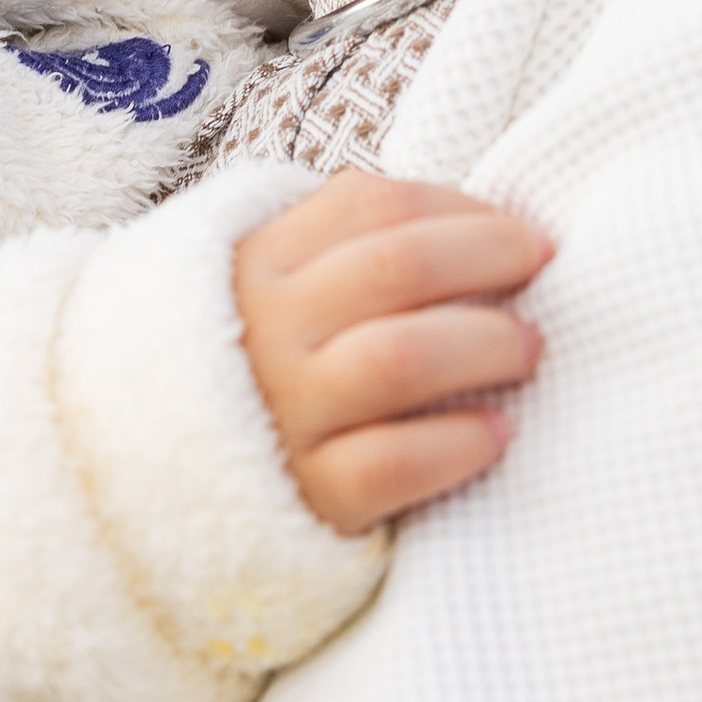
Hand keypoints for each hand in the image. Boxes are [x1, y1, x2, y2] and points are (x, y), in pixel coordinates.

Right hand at [235, 174, 552, 535]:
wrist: (162, 483)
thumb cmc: (257, 369)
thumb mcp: (274, 290)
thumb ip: (351, 248)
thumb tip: (485, 223)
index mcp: (257, 263)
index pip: (373, 205)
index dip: (464, 209)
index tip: (520, 232)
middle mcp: (264, 331)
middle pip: (398, 267)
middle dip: (489, 258)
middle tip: (539, 274)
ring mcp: (282, 414)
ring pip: (400, 358)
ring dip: (484, 344)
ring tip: (526, 350)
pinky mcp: (308, 496)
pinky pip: (393, 464)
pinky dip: (458, 443)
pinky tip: (497, 433)